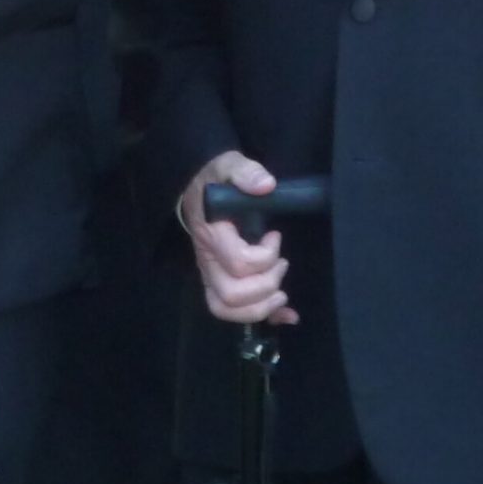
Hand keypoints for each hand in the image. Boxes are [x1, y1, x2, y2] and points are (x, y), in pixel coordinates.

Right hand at [179, 152, 298, 325]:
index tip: (274, 236)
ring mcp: (211, 275)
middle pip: (232, 295)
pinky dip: (265, 317)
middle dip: (265, 285)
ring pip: (228, 309)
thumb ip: (245, 173)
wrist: (195, 186)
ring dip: (262, 306)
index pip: (239, 263)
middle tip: (281, 264)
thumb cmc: (214, 179)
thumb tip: (266, 185)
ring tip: (281, 290)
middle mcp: (207, 262)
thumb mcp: (228, 166)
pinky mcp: (220, 282)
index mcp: (211, 236)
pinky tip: (287, 315)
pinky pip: (235, 312)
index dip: (266, 256)